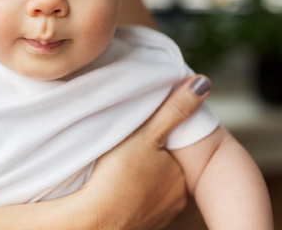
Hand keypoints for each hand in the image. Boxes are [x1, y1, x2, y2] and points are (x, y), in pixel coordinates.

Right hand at [83, 75, 210, 229]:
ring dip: (139, 179)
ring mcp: (159, 215)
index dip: (157, 139)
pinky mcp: (141, 225)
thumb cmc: (118, 176)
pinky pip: (138, 205)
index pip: (174, 150)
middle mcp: (175, 198)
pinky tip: (113, 190)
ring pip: (151, 188)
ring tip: (117, 169)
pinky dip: (129, 197)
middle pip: (163, 169)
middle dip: (150, 160)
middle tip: (126, 150)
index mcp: (179, 174)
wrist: (95, 219)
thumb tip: (202, 82)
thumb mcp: (146, 135)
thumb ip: (173, 110)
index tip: (140, 134)